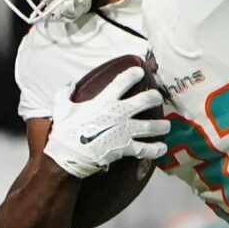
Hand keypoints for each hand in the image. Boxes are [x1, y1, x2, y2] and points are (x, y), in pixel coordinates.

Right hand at [42, 71, 170, 178]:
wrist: (68, 156)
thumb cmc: (65, 131)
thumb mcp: (61, 108)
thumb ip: (65, 93)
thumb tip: (70, 83)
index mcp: (104, 101)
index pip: (122, 81)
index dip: (133, 74)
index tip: (140, 72)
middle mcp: (119, 114)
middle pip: (145, 101)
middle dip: (155, 97)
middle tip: (158, 98)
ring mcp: (125, 131)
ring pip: (151, 126)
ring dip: (162, 125)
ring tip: (166, 126)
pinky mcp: (126, 148)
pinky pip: (146, 149)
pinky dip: (156, 149)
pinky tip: (162, 148)